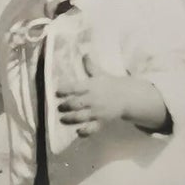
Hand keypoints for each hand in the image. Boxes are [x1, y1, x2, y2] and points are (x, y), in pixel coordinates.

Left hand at [56, 53, 170, 136]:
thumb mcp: (101, 74)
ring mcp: (97, 111)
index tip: (57, 93)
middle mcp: (93, 99)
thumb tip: (85, 53)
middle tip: (59, 107)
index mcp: (91, 86)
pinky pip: (92, 129)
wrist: (128, 96)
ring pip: (81, 117)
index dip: (64, 90)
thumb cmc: (110, 84)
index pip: (75, 87)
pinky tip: (78, 131)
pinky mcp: (101, 121)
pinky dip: (85, 131)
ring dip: (70, 119)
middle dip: (65, 106)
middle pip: (75, 103)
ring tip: (63, 119)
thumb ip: (90, 66)